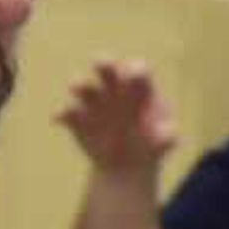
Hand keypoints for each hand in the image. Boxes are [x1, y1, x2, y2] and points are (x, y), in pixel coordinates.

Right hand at [57, 60, 176, 178]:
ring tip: (78, 89)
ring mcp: (93, 102)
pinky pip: (65, 112)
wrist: (128, 166)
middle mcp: (114, 89)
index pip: (137, 69)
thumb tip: (169, 135)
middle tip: (101, 64)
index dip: (134, 69)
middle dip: (103, 62)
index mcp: (139, 88)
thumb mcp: (164, 142)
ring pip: (81, 84)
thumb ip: (168, 136)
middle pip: (106, 66)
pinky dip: (61, 113)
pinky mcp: (76, 119)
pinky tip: (59, 119)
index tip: (131, 77)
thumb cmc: (151, 145)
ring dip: (79, 83)